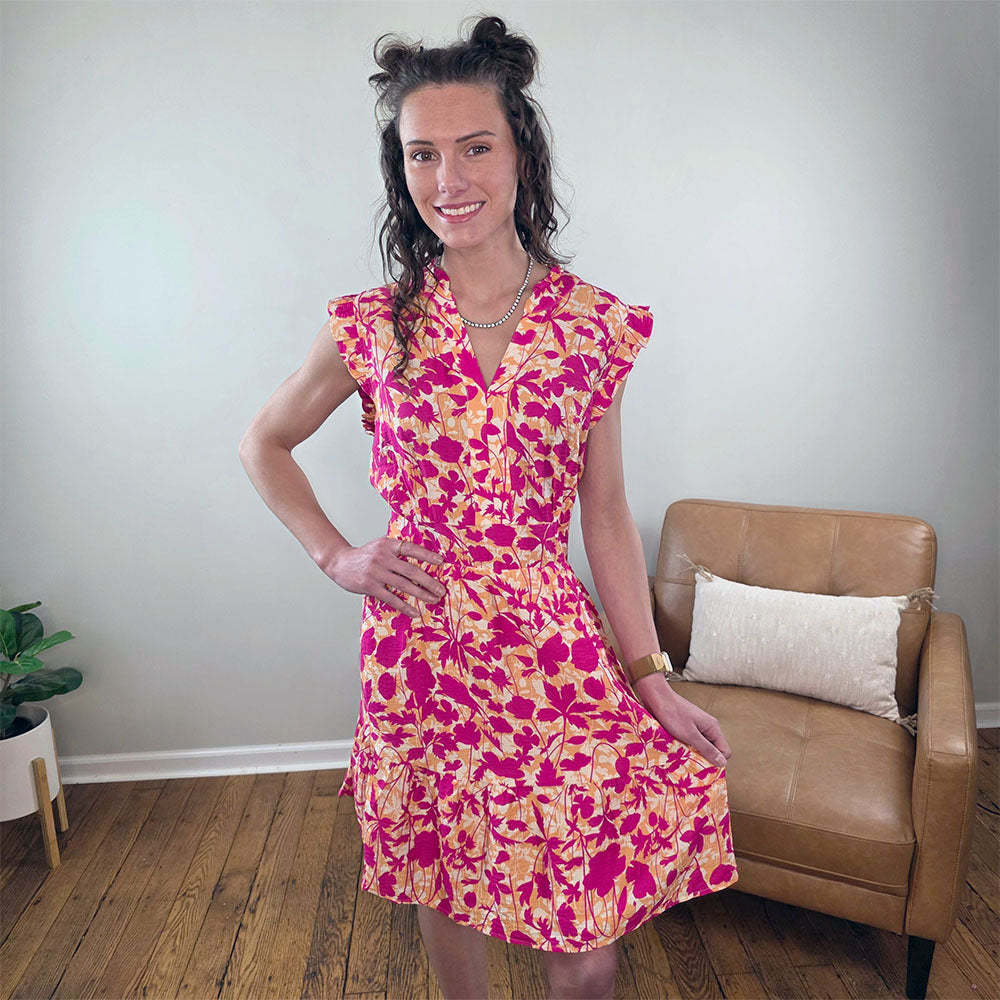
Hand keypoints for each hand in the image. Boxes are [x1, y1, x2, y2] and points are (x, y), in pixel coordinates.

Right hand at [327, 536, 446, 618]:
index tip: (441, 562)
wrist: (340, 562)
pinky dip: (404, 606)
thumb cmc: (365, 556)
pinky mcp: (370, 586)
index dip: (426, 555)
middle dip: (429, 581)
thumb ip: (397, 551)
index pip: (410, 548)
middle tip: (441, 589)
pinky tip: (414, 611)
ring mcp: (375, 572)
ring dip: (421, 594)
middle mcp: (382, 557)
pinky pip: (391, 598)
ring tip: (433, 599)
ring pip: (403, 585)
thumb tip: (422, 560)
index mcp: (387, 545)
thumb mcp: (380, 546)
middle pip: (410, 570)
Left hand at [636, 679, 731, 768]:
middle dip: (703, 759)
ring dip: (693, 753)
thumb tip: (722, 763)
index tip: (703, 769)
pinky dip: (686, 746)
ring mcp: (696, 726)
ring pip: (701, 746)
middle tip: (691, 765)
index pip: (724, 752)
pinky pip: (691, 741)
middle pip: (713, 750)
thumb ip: (707, 749)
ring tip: (682, 758)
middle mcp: (707, 727)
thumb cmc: (673, 714)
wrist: (656, 696)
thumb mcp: (690, 735)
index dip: (716, 762)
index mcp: (713, 728)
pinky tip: (677, 749)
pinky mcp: (686, 726)